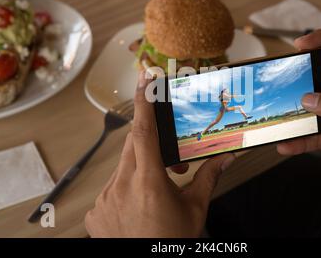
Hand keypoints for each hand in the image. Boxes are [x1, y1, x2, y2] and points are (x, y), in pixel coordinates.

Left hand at [85, 72, 235, 236]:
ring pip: (122, 166)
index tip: (145, 79)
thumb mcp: (194, 209)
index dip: (144, 101)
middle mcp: (120, 188)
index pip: (143, 131)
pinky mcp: (95, 212)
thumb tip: (226, 156)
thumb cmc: (171, 242)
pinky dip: (126, 187)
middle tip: (170, 164)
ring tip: (156, 189)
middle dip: (151, 144)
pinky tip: (139, 204)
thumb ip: (208, 177)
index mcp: (148, 183)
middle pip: (133, 146)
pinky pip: (110, 186)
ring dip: (139, 168)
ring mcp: (104, 200)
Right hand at [277, 30, 320, 211]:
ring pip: (313, 109)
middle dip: (300, 81)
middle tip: (282, 85)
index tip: (300, 44)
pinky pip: (314, 135)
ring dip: (297, 114)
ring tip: (281, 117)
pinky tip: (288, 144)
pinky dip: (300, 140)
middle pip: (320, 80)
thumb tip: (309, 98)